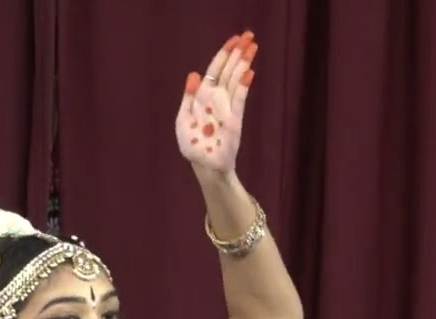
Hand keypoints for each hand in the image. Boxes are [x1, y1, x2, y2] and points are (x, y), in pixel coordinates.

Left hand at [174, 31, 258, 174]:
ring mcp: (227, 108)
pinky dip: (243, 86)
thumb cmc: (192, 144)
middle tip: (249, 36)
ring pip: (236, 81)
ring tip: (252, 47)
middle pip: (229, 71)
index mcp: (203, 97)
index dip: (223, 55)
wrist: (203, 165)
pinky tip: (249, 73)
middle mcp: (217, 99)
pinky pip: (240, 99)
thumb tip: (194, 74)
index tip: (234, 40)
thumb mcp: (183, 120)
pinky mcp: (235, 120)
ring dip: (244, 63)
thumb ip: (188, 97)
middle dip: (238, 53)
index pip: (215, 70)